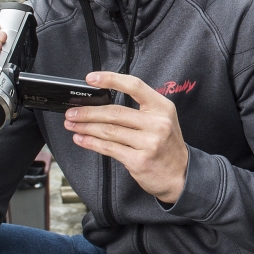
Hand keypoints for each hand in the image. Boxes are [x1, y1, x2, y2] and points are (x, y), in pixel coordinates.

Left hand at [61, 72, 189, 204]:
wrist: (181, 175)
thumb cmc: (167, 146)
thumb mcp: (162, 120)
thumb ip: (139, 110)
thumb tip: (102, 103)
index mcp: (162, 107)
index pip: (134, 86)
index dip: (111, 79)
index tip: (91, 78)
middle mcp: (157, 123)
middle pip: (115, 112)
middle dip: (88, 112)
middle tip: (72, 111)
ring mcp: (149, 143)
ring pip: (109, 131)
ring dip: (85, 127)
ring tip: (72, 124)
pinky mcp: (139, 161)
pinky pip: (109, 149)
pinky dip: (91, 143)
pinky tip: (81, 139)